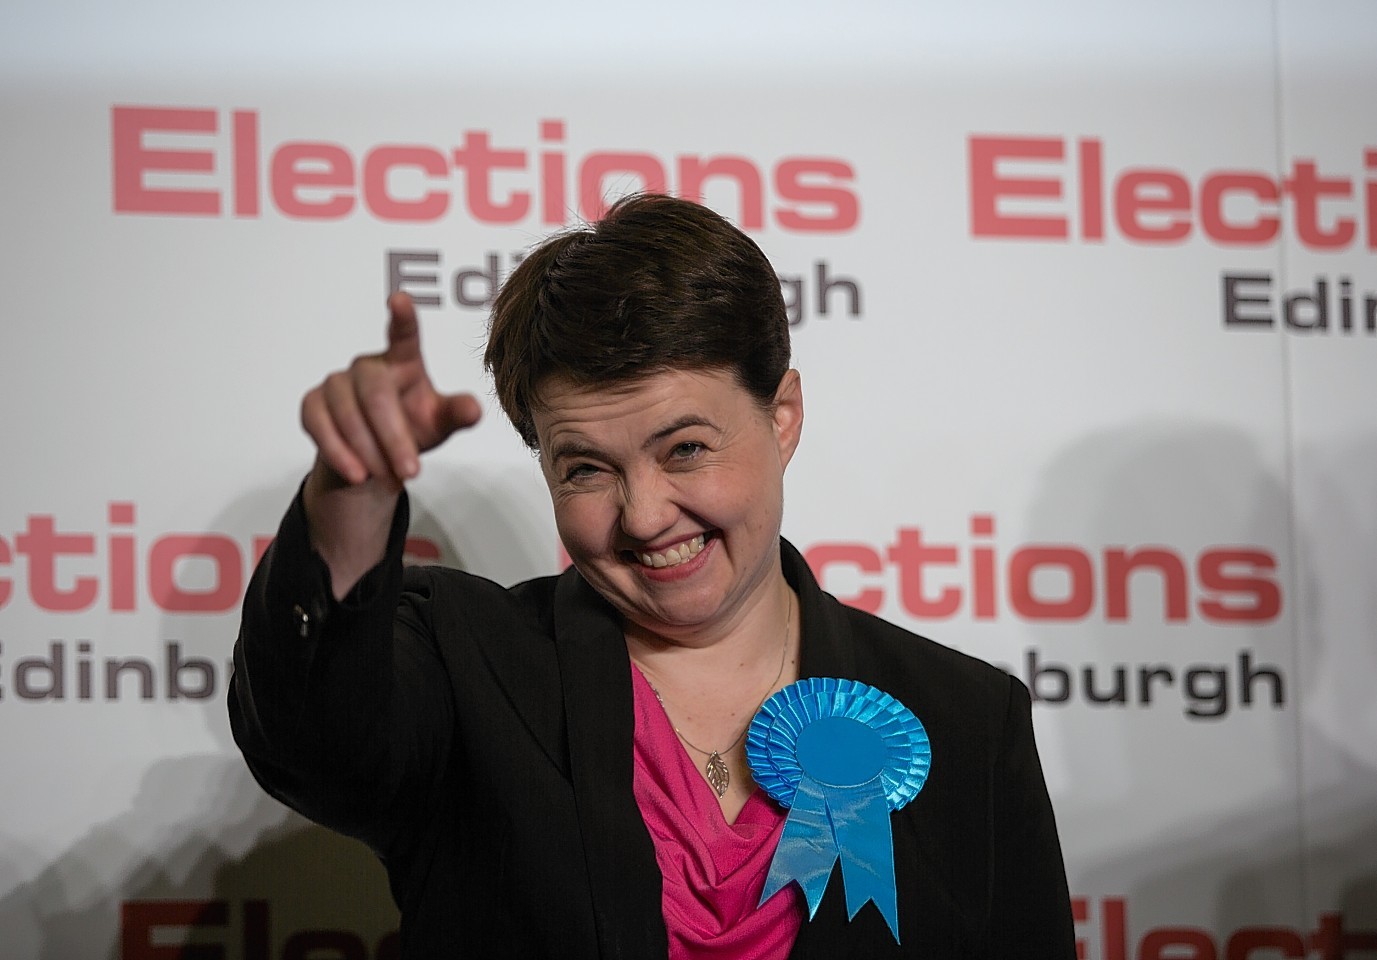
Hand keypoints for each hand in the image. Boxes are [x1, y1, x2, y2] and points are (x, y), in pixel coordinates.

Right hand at [301, 292, 481, 487]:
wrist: (376, 461)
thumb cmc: (413, 428)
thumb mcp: (440, 424)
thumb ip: (457, 414)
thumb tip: (473, 410)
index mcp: (403, 360)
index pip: (404, 334)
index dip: (402, 318)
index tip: (399, 300)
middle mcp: (368, 366)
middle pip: (376, 394)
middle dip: (393, 437)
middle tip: (410, 471)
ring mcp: (337, 383)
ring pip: (347, 413)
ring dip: (368, 451)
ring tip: (389, 478)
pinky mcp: (313, 403)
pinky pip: (319, 424)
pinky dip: (338, 452)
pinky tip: (357, 474)